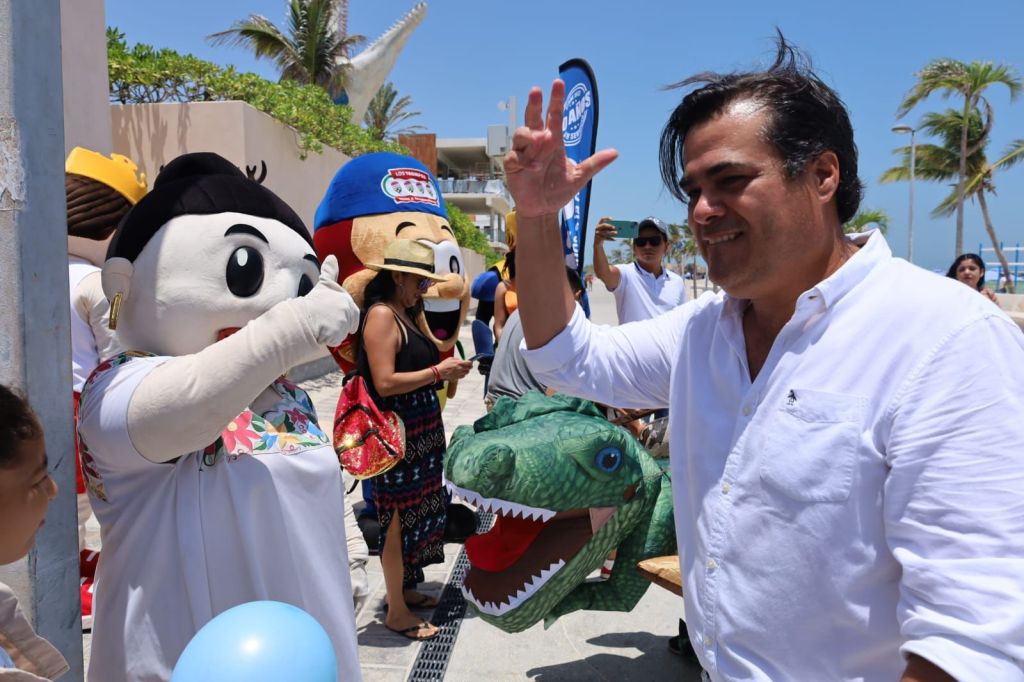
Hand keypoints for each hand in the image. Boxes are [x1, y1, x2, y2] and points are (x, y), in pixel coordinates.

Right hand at [295, 255, 359, 345]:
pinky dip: (329, 340)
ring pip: (342, 331)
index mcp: (347, 299)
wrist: (303, 316)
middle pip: (349, 322)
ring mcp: (345, 323)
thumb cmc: (312, 299)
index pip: (351, 311)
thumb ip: (330, 271)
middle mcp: (348, 311)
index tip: (331, 315)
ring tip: (321, 327)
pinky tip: (320, 334)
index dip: (341, 314)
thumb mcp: (324, 284)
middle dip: (338, 324)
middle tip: (325, 322)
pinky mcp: (339, 335)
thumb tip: (332, 257)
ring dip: (333, 331)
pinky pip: (336, 340)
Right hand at [436, 357, 471, 381]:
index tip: (470, 362)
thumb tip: (461, 360)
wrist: (439, 372)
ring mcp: (459, 374)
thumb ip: (457, 359)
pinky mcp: (457, 377)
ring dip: (466, 370)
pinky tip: (459, 372)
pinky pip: (463, 376)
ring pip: (467, 372)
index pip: (469, 363)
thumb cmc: (444, 364)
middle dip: (469, 366)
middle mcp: (460, 369)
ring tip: (462, 369)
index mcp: (459, 363)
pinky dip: (462, 374)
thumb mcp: (451, 358)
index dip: (470, 362)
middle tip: (467, 365)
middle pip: (469, 368)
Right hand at [503, 80, 617, 218]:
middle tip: (536, 91)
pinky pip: (515, 156)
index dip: (556, 100)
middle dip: (534, 104)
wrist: (544, 209)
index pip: (554, 116)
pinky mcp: (513, 165)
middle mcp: (537, 143)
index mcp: (553, 141)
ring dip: (530, 135)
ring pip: (521, 133)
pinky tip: (534, 167)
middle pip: (533, 117)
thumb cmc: (558, 190)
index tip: (558, 83)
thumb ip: (594, 163)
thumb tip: (615, 152)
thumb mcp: (580, 176)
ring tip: (542, 141)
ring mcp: (524, 153)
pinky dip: (525, 159)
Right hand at [594, 217, 618, 243]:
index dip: (607, 218)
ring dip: (611, 232)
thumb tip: (618, 228)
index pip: (602, 219)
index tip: (612, 219)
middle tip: (614, 227)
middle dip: (609, 226)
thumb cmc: (605, 234)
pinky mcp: (598, 238)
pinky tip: (615, 239)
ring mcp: (597, 233)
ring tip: (616, 232)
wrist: (598, 242)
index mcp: (600, 224)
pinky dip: (610, 238)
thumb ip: (611, 228)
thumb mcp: (607, 230)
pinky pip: (605, 238)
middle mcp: (598, 227)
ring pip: (605, 232)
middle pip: (603, 225)